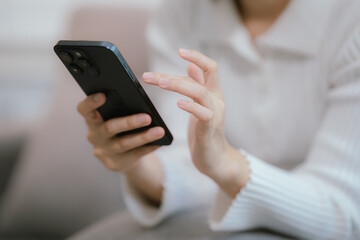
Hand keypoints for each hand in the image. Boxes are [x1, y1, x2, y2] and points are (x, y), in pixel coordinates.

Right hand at [77, 93, 163, 171]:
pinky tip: (160, 142)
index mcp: (91, 118)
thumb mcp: (115, 115)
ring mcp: (103, 151)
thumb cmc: (120, 125)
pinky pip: (133, 155)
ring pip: (123, 143)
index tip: (103, 95)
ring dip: (143, 137)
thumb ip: (119, 107)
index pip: (84, 109)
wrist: (121, 154)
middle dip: (129, 122)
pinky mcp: (114, 163)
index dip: (91, 102)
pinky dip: (148, 148)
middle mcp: (94, 135)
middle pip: (110, 127)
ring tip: (159, 131)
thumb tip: (140, 101)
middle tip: (147, 117)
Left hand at [143, 49, 249, 196]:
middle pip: (203, 77)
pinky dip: (191, 107)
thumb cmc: (205, 131)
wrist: (214, 159)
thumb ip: (198, 85)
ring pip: (200, 92)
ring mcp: (215, 114)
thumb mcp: (201, 105)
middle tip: (148, 76)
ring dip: (179, 85)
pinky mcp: (209, 130)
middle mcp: (217, 100)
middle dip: (173, 74)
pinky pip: (203, 114)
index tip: (180, 51)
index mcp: (214, 93)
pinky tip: (178, 103)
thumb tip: (191, 66)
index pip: (211, 67)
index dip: (197, 57)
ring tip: (160, 83)